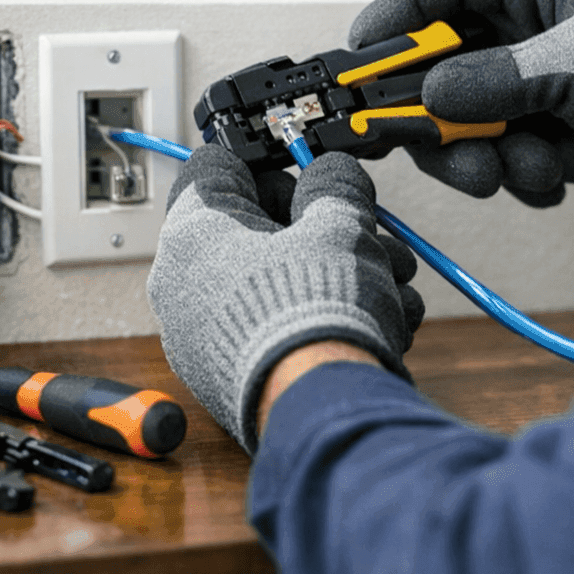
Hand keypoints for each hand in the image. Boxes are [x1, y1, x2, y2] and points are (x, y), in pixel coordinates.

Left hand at [146, 146, 424, 451]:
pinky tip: (378, 319)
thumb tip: (332, 176)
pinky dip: (322, 316)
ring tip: (389, 280)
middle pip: (257, 230)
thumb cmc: (315, 317)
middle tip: (363, 231)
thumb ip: (333, 182)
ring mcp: (206, 339)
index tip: (309, 171)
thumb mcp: (339, 222)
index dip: (273, 163)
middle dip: (321, 227)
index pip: (218, 166)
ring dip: (337, 272)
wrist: (325, 409)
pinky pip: (277, 325)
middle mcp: (184, 288)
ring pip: (277, 280)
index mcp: (192, 236)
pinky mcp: (233, 376)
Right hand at [349, 0, 573, 203]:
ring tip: (535, 168)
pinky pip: (501, 157)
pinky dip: (525, 175)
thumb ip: (499, 80)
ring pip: (466, 126)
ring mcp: (529, 84)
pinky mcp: (543, 130)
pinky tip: (564, 173)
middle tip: (447, 151)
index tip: (359, 60)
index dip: (391, 22)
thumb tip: (430, 101)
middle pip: (438, 72)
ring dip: (491, 158)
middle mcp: (520, 34)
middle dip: (441, 120)